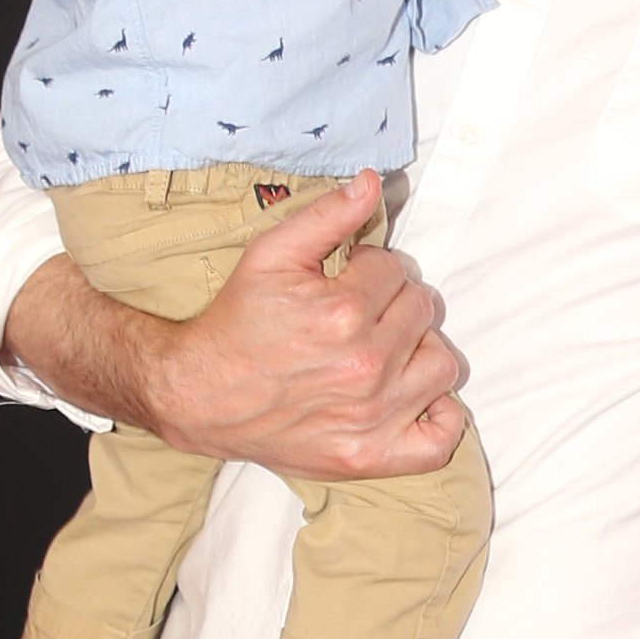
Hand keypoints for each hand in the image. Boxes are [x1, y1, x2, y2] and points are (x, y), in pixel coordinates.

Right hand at [135, 170, 469, 476]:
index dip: (371, 268)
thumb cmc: (235, 324)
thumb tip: (371, 183)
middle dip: (396, 301)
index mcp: (343, 313)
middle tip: (361, 312)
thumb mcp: (269, 255)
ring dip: (420, 349)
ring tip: (385, 347)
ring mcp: (372, 416)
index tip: (345, 281)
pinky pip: (440, 440)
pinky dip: (439, 418)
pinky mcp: (371, 456)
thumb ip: (326, 216)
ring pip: (441, 363)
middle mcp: (365, 366)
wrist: (198, 396)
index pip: (396, 270)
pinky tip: (414, 396)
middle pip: (423, 311)